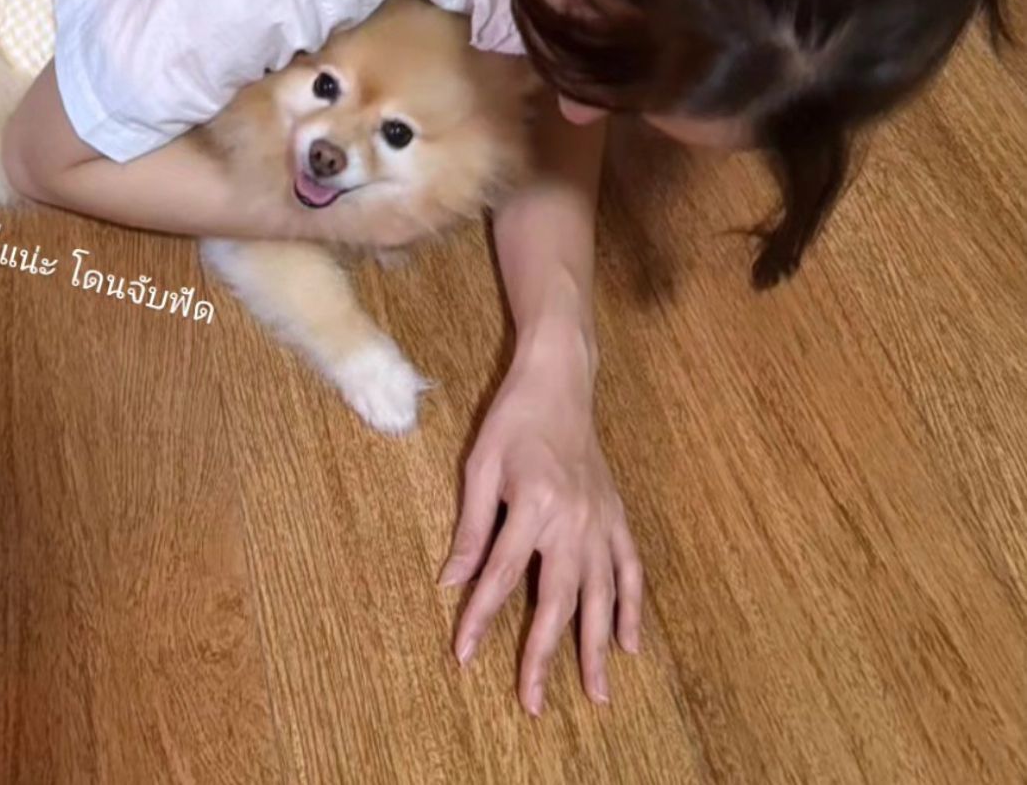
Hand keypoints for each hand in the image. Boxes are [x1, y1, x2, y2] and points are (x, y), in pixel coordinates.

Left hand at [440, 333, 641, 714]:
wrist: (560, 381)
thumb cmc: (513, 419)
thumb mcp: (480, 465)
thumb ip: (472, 526)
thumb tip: (452, 580)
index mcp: (533, 504)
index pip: (501, 576)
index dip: (480, 619)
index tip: (463, 655)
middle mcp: (573, 520)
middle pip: (558, 601)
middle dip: (544, 656)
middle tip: (534, 703)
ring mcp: (601, 521)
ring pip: (602, 596)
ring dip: (597, 647)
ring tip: (598, 694)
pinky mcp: (617, 516)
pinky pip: (631, 570)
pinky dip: (633, 607)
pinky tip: (629, 643)